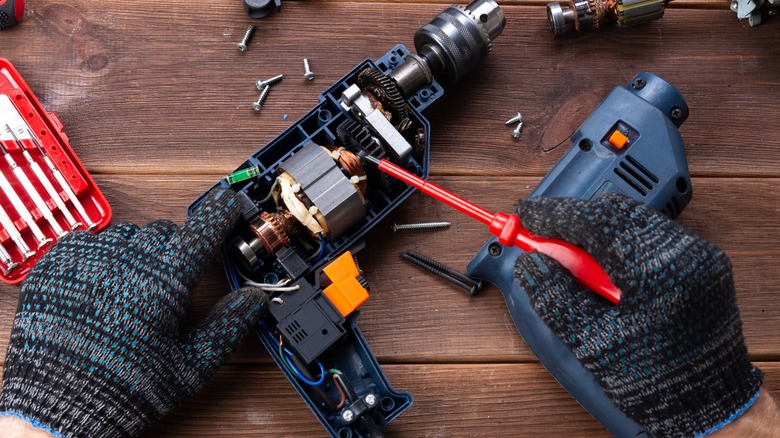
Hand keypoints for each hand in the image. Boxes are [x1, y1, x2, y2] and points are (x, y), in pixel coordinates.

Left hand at [0, 189, 266, 437]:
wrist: (60, 405)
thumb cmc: (126, 388)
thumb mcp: (190, 366)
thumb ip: (227, 326)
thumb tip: (255, 299)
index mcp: (166, 282)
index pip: (203, 229)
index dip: (220, 213)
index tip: (227, 204)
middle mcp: (129, 260)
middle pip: (166, 231)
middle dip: (175, 249)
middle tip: (170, 281)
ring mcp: (91, 258)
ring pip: (128, 234)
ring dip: (138, 251)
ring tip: (132, 287)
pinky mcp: (57, 263)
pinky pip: (89, 240)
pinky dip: (101, 254)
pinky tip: (102, 283)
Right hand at [514, 193, 761, 436]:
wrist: (710, 405)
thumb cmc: (654, 382)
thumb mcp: (591, 343)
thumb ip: (555, 297)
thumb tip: (531, 262)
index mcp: (656, 272)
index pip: (595, 220)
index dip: (554, 214)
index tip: (525, 216)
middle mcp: (684, 253)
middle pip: (616, 211)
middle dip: (575, 220)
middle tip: (543, 237)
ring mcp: (698, 255)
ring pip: (634, 220)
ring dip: (598, 231)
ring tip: (572, 260)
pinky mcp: (703, 263)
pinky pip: (653, 235)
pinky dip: (621, 242)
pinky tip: (605, 269)